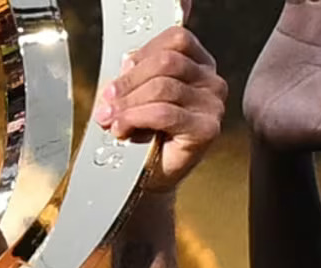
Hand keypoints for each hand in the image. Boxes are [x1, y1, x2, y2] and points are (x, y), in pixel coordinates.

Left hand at [95, 26, 228, 196]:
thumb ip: (135, 73)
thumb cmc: (145, 135)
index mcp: (200, 65)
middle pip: (167, 62)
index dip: (143, 52)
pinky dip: (136, 119)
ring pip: (163, 87)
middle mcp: (212, 82)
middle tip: (107, 100)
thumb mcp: (136, 95)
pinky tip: (122, 129)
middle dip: (129, 81)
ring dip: (128, 104)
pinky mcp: (207, 129)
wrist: (150, 176)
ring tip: (111, 119)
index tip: (121, 70)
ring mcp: (213, 105)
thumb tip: (126, 63)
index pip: (177, 40)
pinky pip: (164, 113)